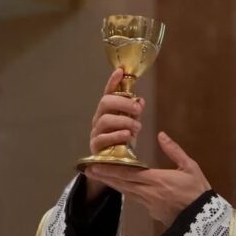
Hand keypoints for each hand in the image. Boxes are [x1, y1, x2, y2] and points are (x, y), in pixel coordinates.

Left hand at [84, 132, 211, 225]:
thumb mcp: (190, 167)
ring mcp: (149, 204)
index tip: (95, 165)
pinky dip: (125, 192)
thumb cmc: (198, 191)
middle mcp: (148, 193)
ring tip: (99, 178)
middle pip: (122, 184)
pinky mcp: (151, 212)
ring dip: (112, 184)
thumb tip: (161, 135)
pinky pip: (135, 199)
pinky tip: (120, 187)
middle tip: (88, 171)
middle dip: (105, 177)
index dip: (110, 169)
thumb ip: (174, 151)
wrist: (203, 218)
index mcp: (157, 180)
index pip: (128, 173)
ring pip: (126, 192)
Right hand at [86, 68, 145, 200]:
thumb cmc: (123, 140)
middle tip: (137, 110)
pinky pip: (103, 138)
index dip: (113, 82)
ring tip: (137, 127)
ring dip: (124, 121)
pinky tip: (128, 135)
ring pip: (106, 120)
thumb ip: (134, 112)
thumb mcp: (132, 124)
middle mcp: (100, 118)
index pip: (109, 92)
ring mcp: (96, 131)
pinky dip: (117, 135)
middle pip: (105, 102)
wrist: (114, 163)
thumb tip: (140, 100)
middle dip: (122, 103)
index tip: (121, 71)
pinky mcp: (96, 146)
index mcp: (109, 111)